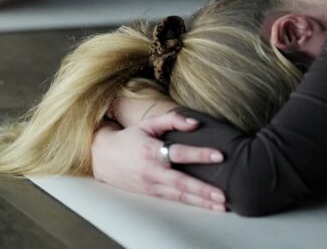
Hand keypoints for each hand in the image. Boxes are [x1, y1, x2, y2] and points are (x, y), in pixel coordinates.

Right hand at [91, 111, 226, 211]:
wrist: (103, 158)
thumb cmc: (130, 138)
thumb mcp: (147, 125)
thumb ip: (172, 120)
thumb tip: (196, 123)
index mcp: (151, 150)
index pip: (179, 153)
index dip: (199, 154)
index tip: (219, 155)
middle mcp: (151, 170)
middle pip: (181, 182)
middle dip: (203, 190)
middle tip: (223, 196)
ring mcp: (151, 185)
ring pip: (179, 195)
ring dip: (201, 202)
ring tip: (220, 206)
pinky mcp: (151, 193)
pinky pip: (174, 199)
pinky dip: (191, 203)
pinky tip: (205, 206)